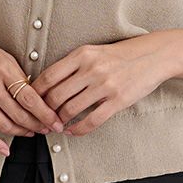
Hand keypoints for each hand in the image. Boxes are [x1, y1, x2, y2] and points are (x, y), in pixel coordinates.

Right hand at [0, 22, 64, 155]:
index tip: (55, 121)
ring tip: (30, 132)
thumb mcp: (0, 54)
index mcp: (3, 67)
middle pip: (20, 113)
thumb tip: (32, 93)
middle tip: (46, 129)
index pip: (30, 97)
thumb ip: (15, 73)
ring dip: (21, 132)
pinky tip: (5, 148)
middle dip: (37, 125)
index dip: (45, 113)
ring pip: (4, 124)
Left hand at [29, 35, 167, 136]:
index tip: (31, 101)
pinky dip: (78, 129)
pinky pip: (91, 121)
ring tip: (56, 125)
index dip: (35, 93)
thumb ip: (72, 64)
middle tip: (42, 118)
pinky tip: (73, 130)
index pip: (49, 76)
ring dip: (60, 121)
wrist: (152, 56)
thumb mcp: (93, 51)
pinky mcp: (117, 101)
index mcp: (82, 54)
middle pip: (56, 96)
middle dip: (45, 111)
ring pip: (70, 110)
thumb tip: (47, 83)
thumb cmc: (119, 54)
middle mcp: (91, 69)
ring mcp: (105, 85)